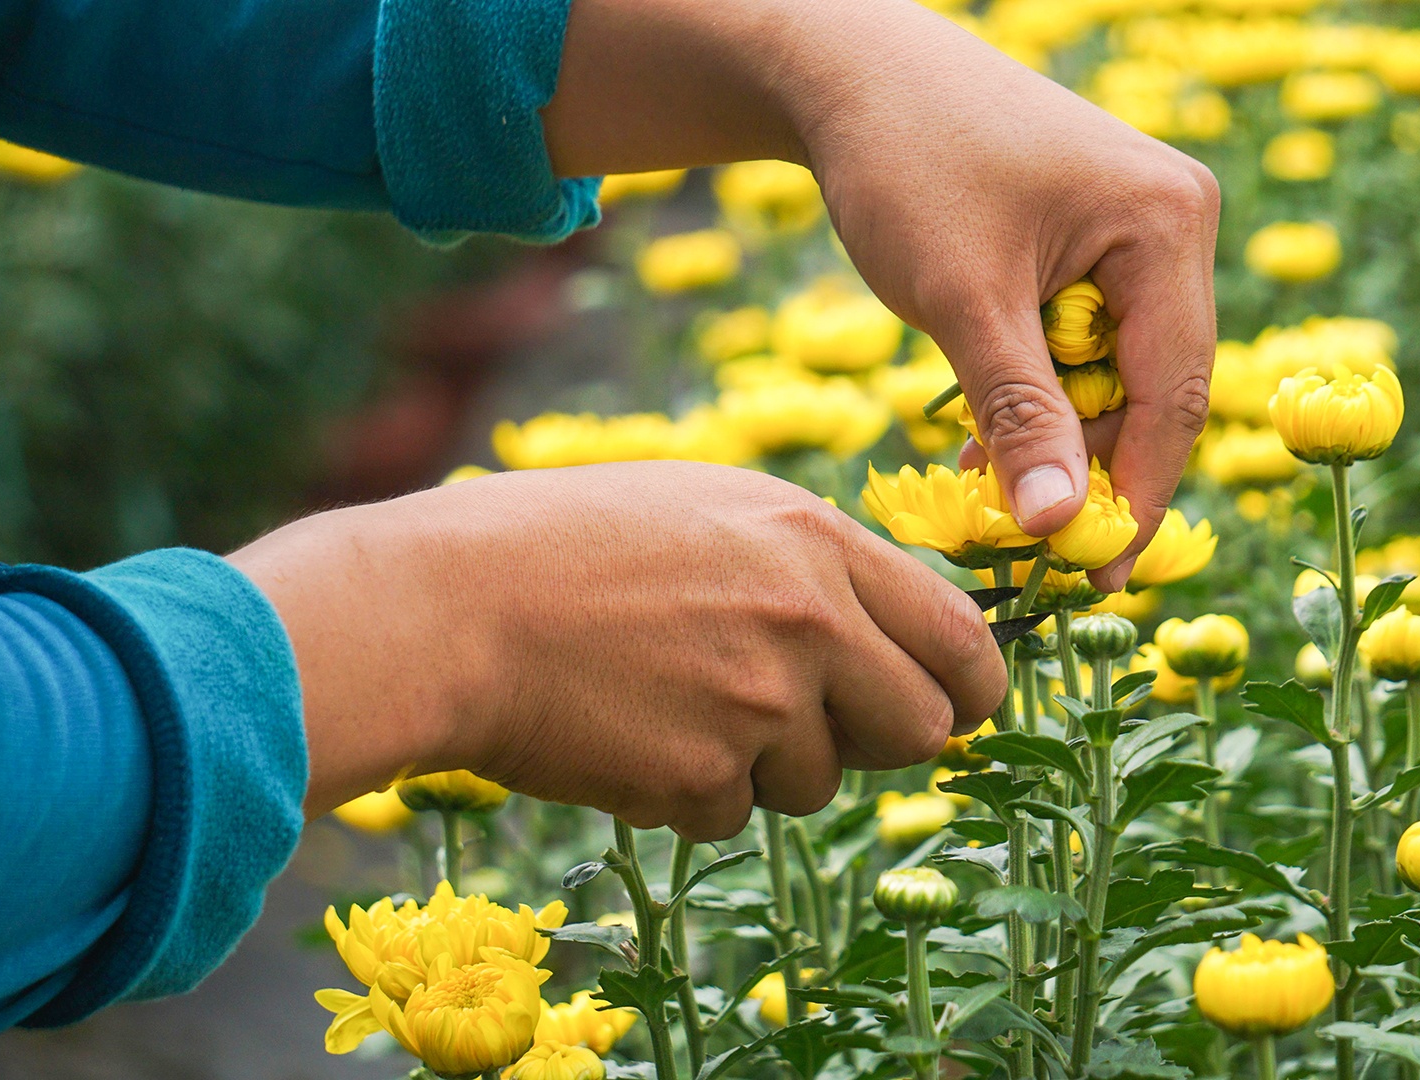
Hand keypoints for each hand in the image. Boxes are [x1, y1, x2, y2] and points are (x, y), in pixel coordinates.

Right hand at [228, 463, 1004, 839]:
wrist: (450, 607)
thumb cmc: (559, 542)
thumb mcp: (705, 506)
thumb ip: (805, 562)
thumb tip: (876, 625)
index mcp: (814, 542)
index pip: (959, 636)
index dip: (969, 685)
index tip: (955, 705)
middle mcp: (808, 623)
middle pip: (922, 728)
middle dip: (876, 739)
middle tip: (811, 725)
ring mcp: (759, 707)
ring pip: (818, 781)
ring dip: (764, 764)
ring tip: (672, 700)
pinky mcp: (702, 779)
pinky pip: (731, 814)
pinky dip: (688, 792)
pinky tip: (627, 731)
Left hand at [543, 0, 1219, 591]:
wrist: (849, 72)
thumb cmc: (905, 165)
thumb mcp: (963, 303)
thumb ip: (1019, 416)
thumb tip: (1055, 529)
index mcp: (1169, 223)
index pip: (1176, 393)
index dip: (1136, 496)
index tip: (1096, 577)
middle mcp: (1175, 222)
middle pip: (1155, 387)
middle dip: (1092, 473)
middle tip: (1037, 555)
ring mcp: (1137, 227)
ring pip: (1115, 372)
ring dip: (1058, 439)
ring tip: (995, 502)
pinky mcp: (1092, 237)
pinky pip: (1084, 340)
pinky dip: (1041, 395)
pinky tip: (992, 444)